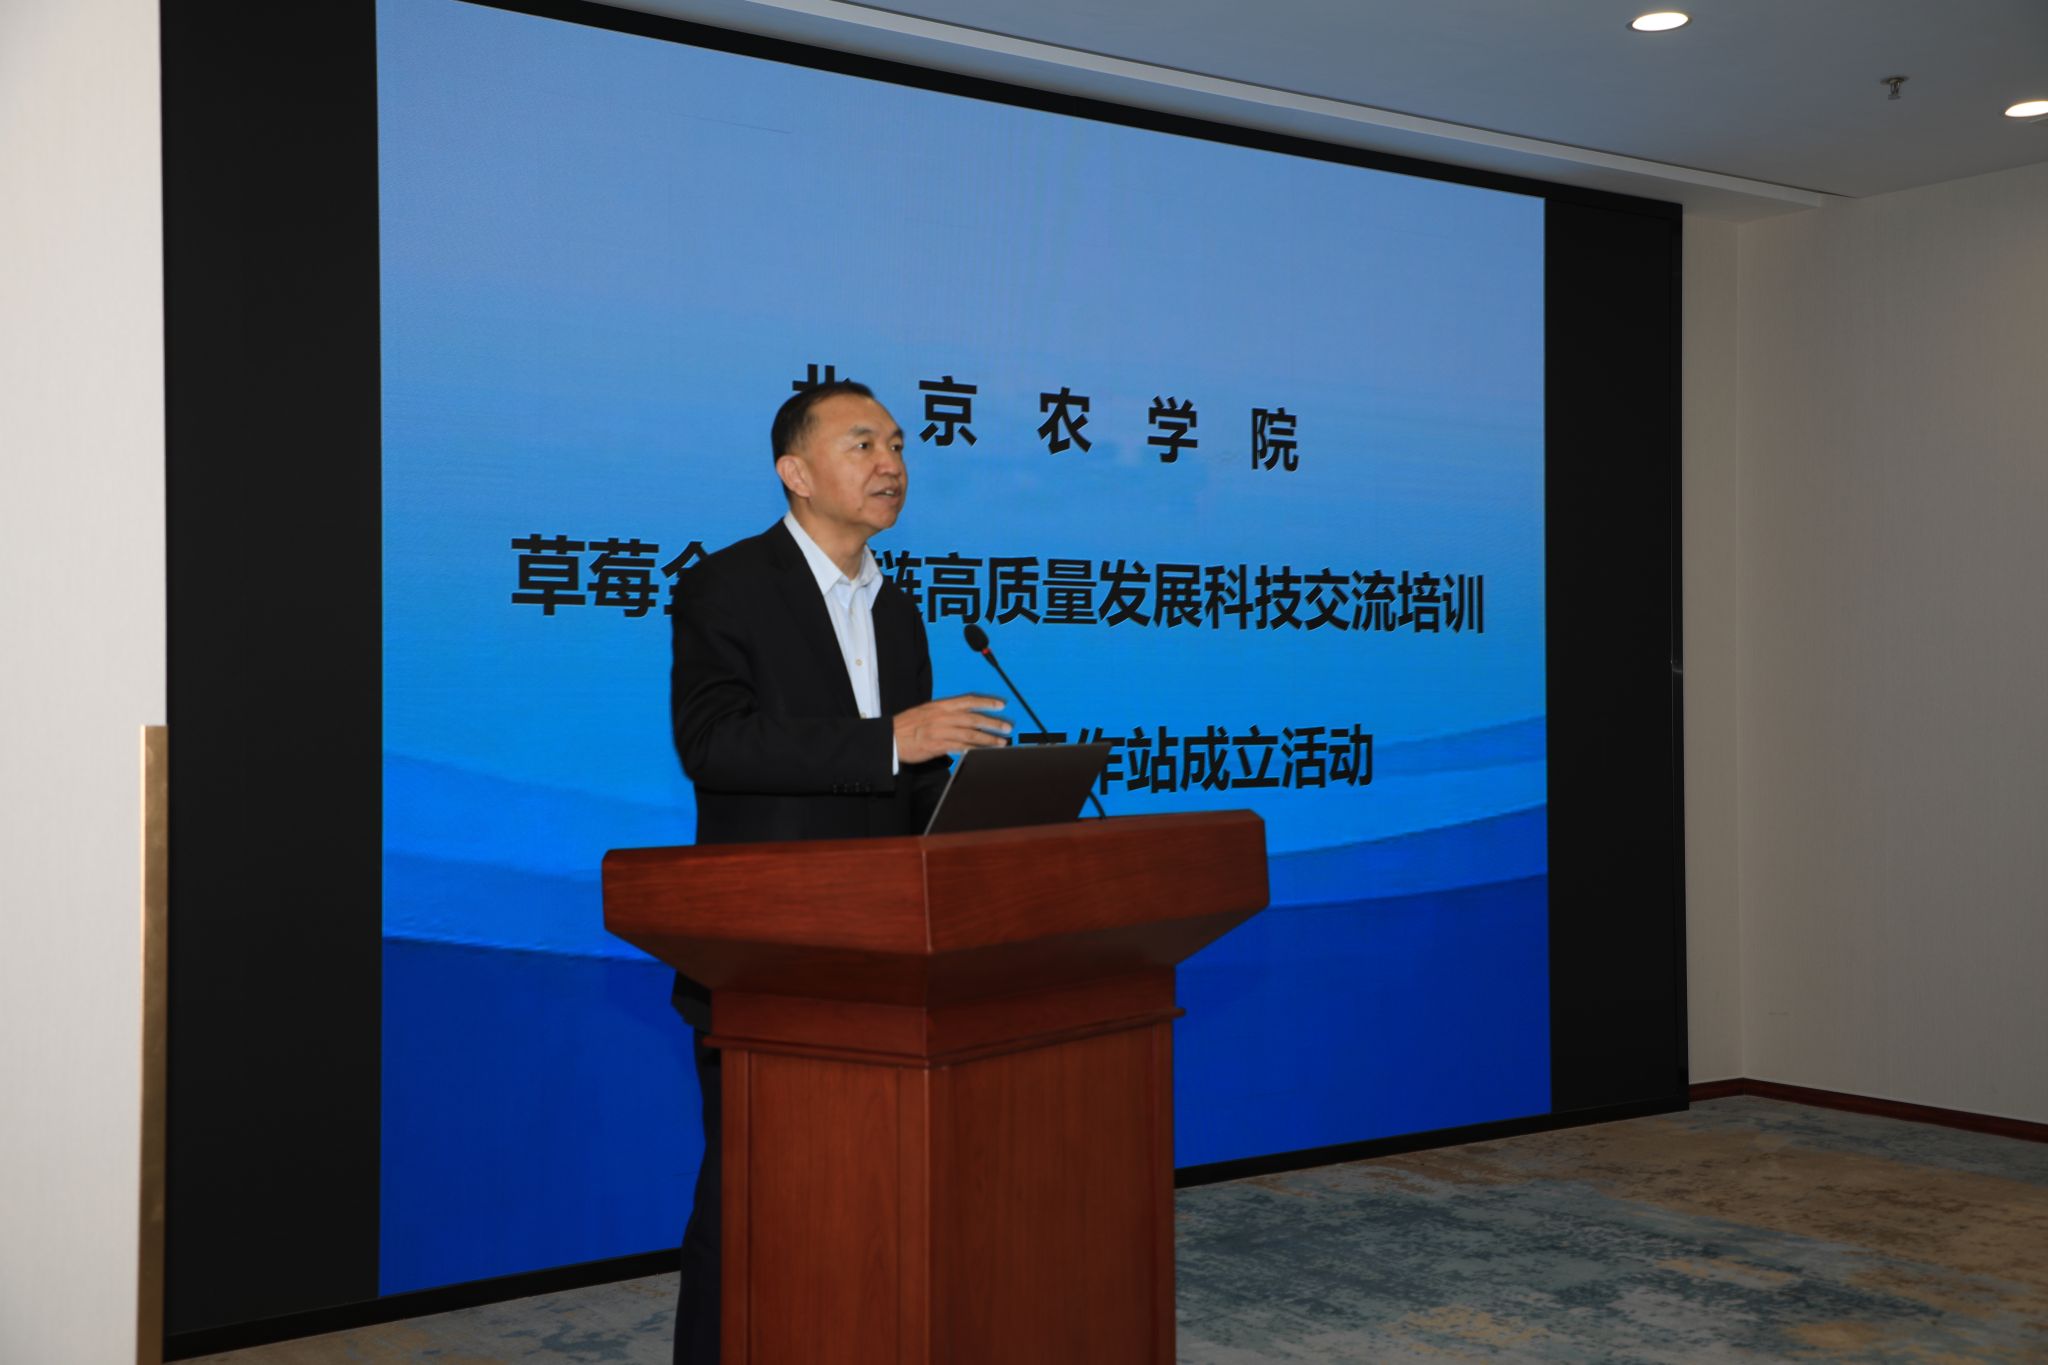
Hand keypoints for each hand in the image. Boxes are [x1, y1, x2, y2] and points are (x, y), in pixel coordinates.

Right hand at [894, 694, 1010, 763]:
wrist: (890, 738)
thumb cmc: (906, 726)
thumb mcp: (926, 711)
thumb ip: (945, 712)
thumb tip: (963, 715)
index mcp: (941, 705)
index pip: (969, 700)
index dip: (987, 701)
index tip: (1001, 704)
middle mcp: (943, 716)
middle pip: (974, 718)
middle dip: (993, 722)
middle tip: (1007, 727)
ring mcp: (941, 731)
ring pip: (971, 734)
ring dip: (989, 739)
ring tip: (1002, 742)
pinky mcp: (938, 745)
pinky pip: (961, 747)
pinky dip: (974, 749)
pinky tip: (984, 752)